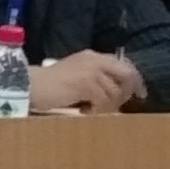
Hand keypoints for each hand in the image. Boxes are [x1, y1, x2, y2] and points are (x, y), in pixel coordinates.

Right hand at [30, 51, 144, 113]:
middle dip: (127, 92)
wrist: (30, 85)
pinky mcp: (86, 84)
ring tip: (92, 111)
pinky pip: (104, 101)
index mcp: (92, 56)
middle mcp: (95, 60)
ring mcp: (91, 71)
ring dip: (107, 106)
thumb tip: (116, 93)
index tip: (139, 94)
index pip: (124, 65)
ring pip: (115, 92)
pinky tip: (85, 112)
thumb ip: (94, 78)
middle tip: (118, 106)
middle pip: (127, 74)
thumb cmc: (49, 85)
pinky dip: (98, 110)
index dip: (135, 80)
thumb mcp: (75, 75)